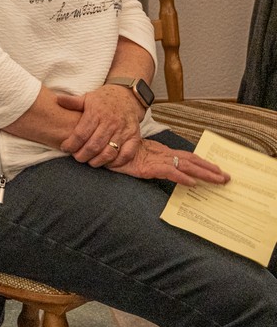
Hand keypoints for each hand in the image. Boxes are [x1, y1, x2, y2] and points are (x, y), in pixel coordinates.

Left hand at [57, 86, 142, 165]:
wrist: (127, 96)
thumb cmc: (103, 100)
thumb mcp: (87, 98)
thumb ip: (73, 102)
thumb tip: (57, 100)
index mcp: (97, 113)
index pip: (81, 133)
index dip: (71, 144)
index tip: (64, 148)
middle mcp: (111, 122)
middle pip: (94, 145)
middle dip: (82, 155)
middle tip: (76, 157)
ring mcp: (124, 130)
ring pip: (109, 152)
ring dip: (97, 161)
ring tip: (89, 161)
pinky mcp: (135, 137)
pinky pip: (126, 154)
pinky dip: (116, 162)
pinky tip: (107, 162)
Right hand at [107, 138, 228, 185]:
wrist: (99, 143)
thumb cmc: (114, 150)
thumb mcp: (134, 155)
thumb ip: (146, 160)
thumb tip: (158, 167)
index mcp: (159, 151)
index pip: (186, 156)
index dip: (202, 162)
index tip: (217, 169)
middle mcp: (161, 153)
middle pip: (191, 159)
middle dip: (210, 168)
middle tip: (227, 177)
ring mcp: (154, 159)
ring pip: (185, 165)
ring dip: (203, 172)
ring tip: (218, 179)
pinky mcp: (146, 166)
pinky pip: (168, 171)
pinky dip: (181, 176)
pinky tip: (192, 183)